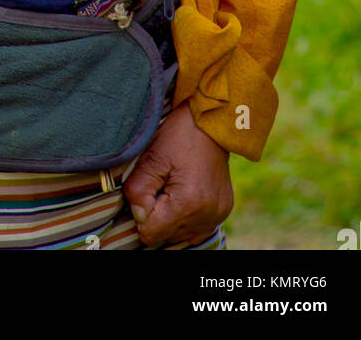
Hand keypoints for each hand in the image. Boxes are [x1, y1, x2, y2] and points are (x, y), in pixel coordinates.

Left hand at [123, 101, 233, 246]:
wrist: (211, 124)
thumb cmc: (179, 136)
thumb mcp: (152, 157)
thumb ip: (138, 190)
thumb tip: (137, 216)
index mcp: (187, 203)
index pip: (151, 233)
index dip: (142, 214)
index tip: (147, 189)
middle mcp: (206, 215)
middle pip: (166, 236)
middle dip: (157, 215)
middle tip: (161, 183)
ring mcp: (217, 215)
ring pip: (180, 234)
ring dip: (171, 217)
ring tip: (174, 186)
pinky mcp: (223, 211)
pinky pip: (196, 228)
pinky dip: (186, 216)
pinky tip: (185, 193)